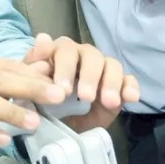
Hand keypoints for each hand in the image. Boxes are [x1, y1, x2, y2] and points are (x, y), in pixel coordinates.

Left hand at [22, 33, 139, 132]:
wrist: (60, 124)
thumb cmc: (44, 100)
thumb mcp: (33, 87)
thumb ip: (33, 67)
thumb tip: (42, 39)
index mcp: (62, 53)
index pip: (66, 51)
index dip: (65, 69)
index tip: (64, 91)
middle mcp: (84, 55)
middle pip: (91, 56)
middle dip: (89, 77)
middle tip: (86, 97)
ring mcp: (104, 68)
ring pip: (112, 65)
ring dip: (111, 83)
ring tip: (109, 102)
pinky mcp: (119, 84)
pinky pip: (129, 80)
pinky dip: (130, 87)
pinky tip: (131, 98)